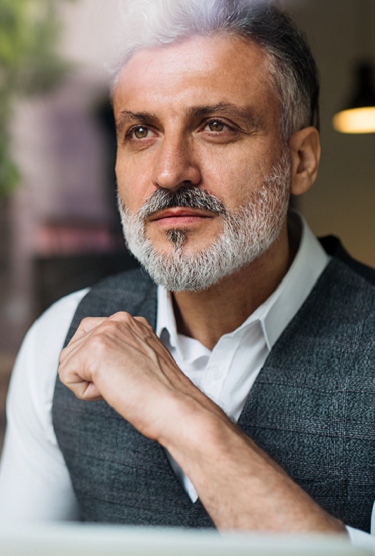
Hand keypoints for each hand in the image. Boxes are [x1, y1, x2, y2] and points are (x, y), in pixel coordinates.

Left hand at [58, 312, 208, 440]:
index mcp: (131, 322)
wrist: (176, 407)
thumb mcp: (142, 360)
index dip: (99, 364)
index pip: (91, 335)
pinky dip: (84, 392)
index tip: (126, 376)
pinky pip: (66, 375)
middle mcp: (118, 320)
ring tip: (119, 386)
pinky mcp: (94, 350)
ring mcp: (105, 332)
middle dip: (90, 372)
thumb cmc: (163, 395)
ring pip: (68, 361)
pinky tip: (112, 391)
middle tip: (123, 383)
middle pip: (74, 347)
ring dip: (87, 382)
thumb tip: (94, 362)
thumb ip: (120, 350)